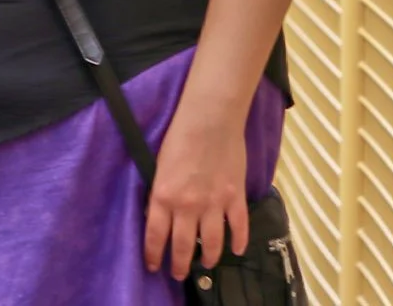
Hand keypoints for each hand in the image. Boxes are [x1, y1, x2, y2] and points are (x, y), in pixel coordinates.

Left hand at [143, 111, 247, 280]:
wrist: (209, 120)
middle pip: (183, 246)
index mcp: (163, 197)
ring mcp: (214, 204)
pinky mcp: (235, 197)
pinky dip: (239, 242)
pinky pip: (239, 227)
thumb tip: (157, 214)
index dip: (154, 256)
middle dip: (180, 265)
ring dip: (209, 258)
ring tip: (206, 264)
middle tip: (178, 274)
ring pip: (211, 243)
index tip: (153, 266)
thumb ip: (160, 194)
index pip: (156, 236)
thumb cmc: (178, 137)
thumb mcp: (158, 167)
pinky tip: (237, 250)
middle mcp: (187, 206)